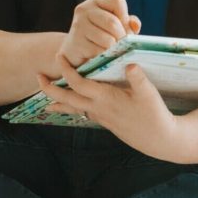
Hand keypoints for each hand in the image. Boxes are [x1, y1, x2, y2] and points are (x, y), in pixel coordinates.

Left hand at [38, 55, 179, 161]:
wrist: (159, 140)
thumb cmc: (154, 115)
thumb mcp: (149, 94)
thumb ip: (138, 78)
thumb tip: (130, 64)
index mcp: (106, 99)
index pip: (79, 83)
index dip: (67, 70)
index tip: (59, 57)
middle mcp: (99, 109)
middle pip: (67, 99)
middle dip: (50, 89)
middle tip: (37, 77)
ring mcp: (101, 117)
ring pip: (73, 108)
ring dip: (58, 100)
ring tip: (45, 96)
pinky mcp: (106, 122)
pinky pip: (82, 112)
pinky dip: (72, 107)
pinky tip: (71, 105)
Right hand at [59, 0, 140, 67]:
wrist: (74, 50)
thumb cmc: (98, 36)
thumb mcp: (114, 25)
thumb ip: (128, 23)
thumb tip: (135, 25)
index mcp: (96, 1)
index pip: (117, 1)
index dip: (125, 16)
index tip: (124, 27)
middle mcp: (85, 10)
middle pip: (113, 22)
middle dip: (122, 37)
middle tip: (122, 44)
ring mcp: (79, 25)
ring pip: (108, 39)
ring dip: (114, 49)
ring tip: (111, 50)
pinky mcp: (76, 42)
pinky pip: (100, 51)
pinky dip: (105, 56)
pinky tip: (100, 55)